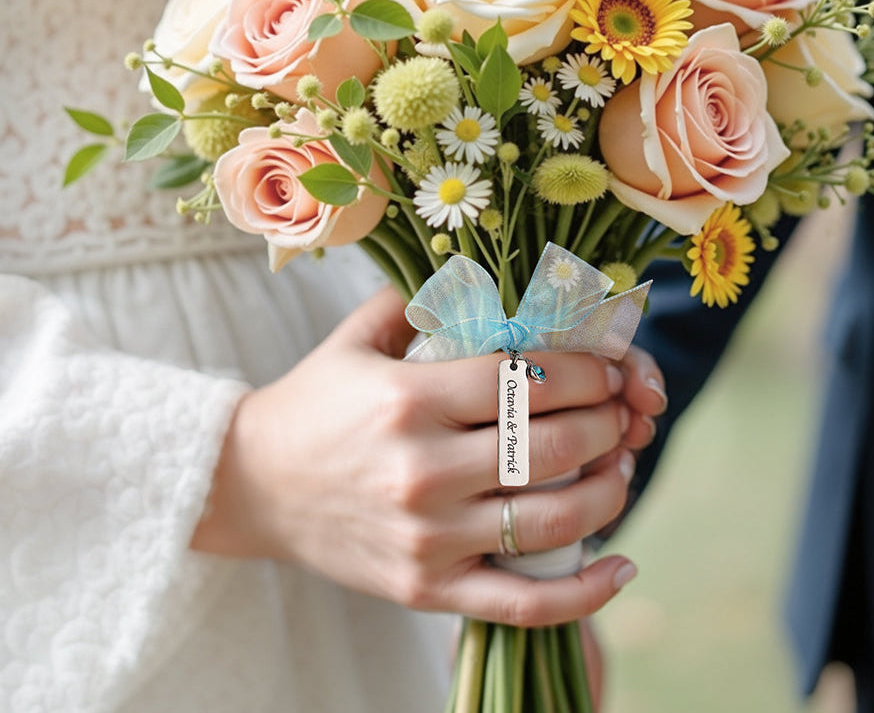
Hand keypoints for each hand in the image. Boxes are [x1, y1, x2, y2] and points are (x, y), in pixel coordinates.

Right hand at [191, 286, 660, 625]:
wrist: (250, 488)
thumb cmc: (312, 404)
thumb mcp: (356, 338)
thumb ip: (418, 297)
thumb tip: (485, 270)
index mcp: (409, 396)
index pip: (526, 378)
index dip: (586, 370)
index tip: (607, 366)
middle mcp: (423, 468)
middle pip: (553, 445)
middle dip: (609, 421)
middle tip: (622, 409)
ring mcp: (428, 536)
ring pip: (555, 519)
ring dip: (611, 489)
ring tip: (623, 464)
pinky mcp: (428, 588)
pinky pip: (523, 603)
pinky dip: (585, 592)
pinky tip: (622, 562)